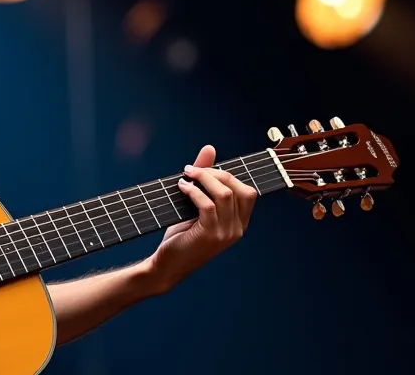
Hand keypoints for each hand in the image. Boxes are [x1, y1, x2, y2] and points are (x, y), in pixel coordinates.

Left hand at [148, 145, 257, 289]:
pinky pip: (207, 205)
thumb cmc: (181, 236)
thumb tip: (210, 148)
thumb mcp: (196, 206)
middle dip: (215, 173)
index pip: (248, 191)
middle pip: (239, 188)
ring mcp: (226, 233)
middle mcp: (237, 229)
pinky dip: (193, 191)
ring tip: (186, 175)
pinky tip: (181, 187)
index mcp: (239, 223)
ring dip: (203, 179)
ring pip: (224, 194)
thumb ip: (204, 179)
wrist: (166, 266)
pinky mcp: (210, 235)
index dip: (227, 175)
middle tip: (192, 170)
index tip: (204, 170)